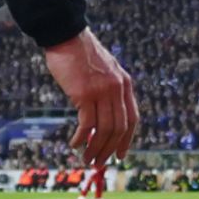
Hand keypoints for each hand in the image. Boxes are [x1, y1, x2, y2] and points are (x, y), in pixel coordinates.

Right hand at [43, 30, 135, 166]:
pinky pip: (87, 123)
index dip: (127, 140)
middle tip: (99, 163)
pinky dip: (82, 137)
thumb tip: (102, 117)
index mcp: (126, 85)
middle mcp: (118, 89)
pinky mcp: (84, 94)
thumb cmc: (80, 54)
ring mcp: (102, 92)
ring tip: (87, 159)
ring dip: (96, 148)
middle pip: (119, 128)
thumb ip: (108, 90)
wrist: (66, 35)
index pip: (132, 119)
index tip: (120, 155)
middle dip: (110, 149)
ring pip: (104, 129)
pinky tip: (76, 144)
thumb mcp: (104, 71)